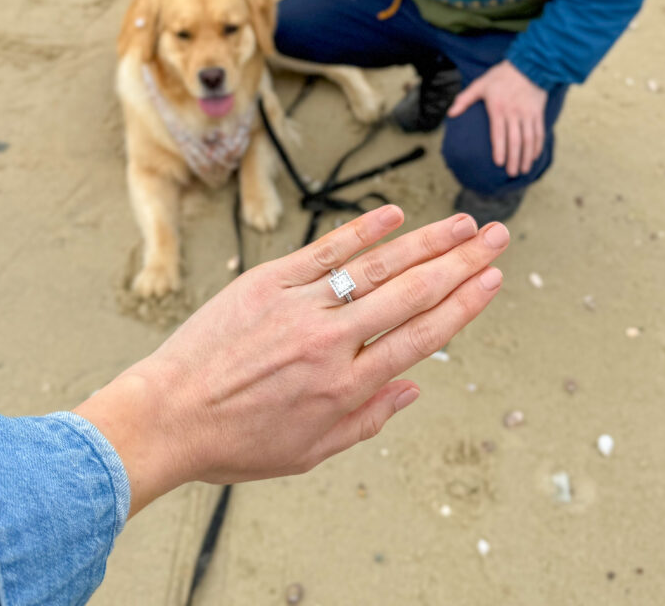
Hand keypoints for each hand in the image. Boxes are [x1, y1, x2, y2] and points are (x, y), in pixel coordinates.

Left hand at [74, 205, 506, 515]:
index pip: (422, 336)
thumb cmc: (236, 441)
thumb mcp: (311, 452)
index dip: (464, 305)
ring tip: (464, 223)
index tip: (493, 280)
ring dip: (427, 241)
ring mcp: (301, 305)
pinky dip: (362, 230)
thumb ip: (368, 418)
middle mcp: (332, 341)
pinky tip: (395, 214)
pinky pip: (325, 250)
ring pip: (377, 265)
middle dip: (462, 262)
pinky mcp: (269, 281)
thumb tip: (415, 387)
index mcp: (346, 387)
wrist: (167, 415)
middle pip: (412, 292)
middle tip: (497, 236)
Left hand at [448, 61, 547, 176]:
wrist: (528, 64)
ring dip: (526, 156)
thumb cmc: (501, 76)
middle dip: (513, 158)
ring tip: (523, 170)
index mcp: (498, 107)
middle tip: (511, 173)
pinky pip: (539, 132)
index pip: (498, 132)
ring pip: (529, 139)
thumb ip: (465, 99)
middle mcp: (514, 112)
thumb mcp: (480, 84)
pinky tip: (534, 156)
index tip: (498, 163)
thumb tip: (450, 113)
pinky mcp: (538, 113)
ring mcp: (527, 113)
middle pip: (515, 140)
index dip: (499, 149)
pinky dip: (537, 146)